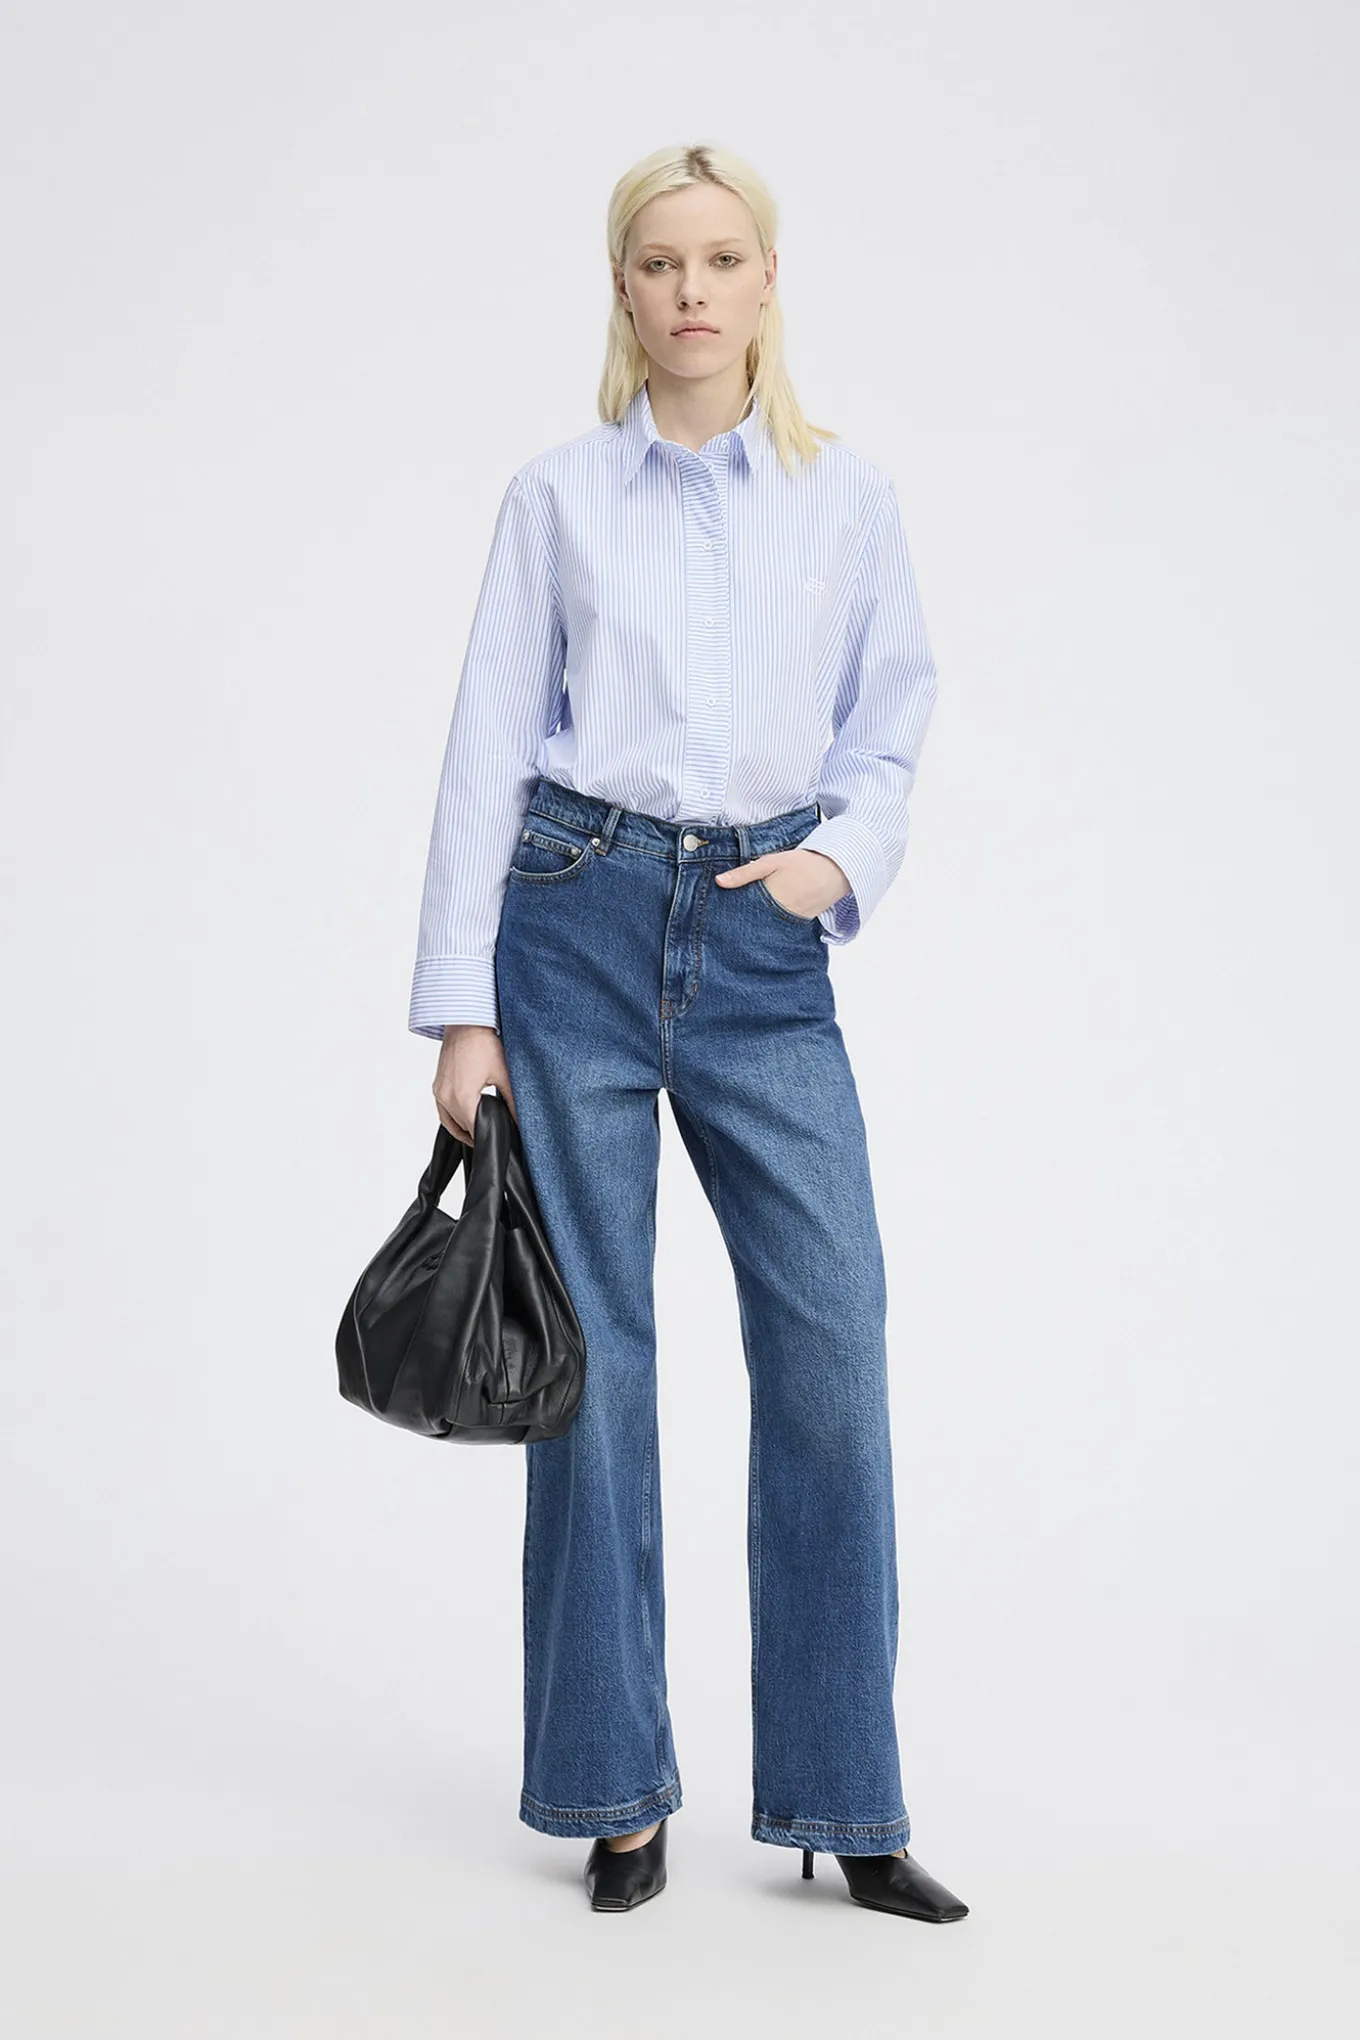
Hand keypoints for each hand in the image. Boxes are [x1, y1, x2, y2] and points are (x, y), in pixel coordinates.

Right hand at [433, 1024, 517, 1146]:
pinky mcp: (437, 1085)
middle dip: (478, 1131)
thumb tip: (522, 1121)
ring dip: (464, 1127)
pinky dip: (453, 1118)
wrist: (465, 1022)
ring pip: (451, 1121)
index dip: (488, 1137)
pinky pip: (443, 1111)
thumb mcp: (503, 1075)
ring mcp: (439, 1091)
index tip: (499, 1139)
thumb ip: (512, 1102)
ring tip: (483, 1130)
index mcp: (462, 1098)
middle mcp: (446, 1097)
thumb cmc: (483, 1043)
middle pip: (463, 1127)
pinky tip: (466, 1118)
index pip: (475, 1130)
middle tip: (496, 1132)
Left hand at [714, 846, 850, 918]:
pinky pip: (782, 928)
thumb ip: (745, 873)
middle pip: (754, 924)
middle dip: (742, 925)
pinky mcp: (801, 924)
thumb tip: (719, 881)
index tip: (718, 918)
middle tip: (727, 925)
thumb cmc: (803, 863)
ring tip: (743, 926)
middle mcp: (780, 914)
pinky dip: (773, 925)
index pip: (743, 913)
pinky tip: (765, 922)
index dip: (730, 915)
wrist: (837, 870)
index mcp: (770, 899)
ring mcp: (792, 922)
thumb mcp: (771, 862)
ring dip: (757, 926)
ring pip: (768, 928)